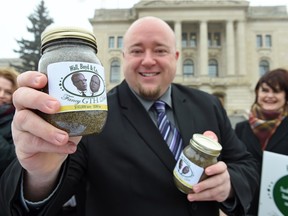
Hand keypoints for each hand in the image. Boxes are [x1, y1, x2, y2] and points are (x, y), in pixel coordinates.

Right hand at [12, 71, 80, 199]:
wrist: (52, 158)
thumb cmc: (61, 130)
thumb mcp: (70, 116)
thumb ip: (77, 106)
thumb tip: (100, 93)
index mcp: (35, 97)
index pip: (25, 81)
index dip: (31, 77)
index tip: (44, 79)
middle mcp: (24, 109)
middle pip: (21, 96)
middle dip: (38, 99)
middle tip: (56, 106)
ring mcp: (20, 127)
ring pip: (25, 120)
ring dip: (47, 129)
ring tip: (64, 137)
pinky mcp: (21, 145)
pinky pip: (32, 142)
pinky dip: (51, 145)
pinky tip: (67, 147)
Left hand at [186, 131, 231, 202]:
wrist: (225, 181)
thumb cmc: (215, 167)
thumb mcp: (214, 156)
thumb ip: (211, 144)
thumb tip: (208, 133)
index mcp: (223, 168)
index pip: (222, 167)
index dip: (215, 169)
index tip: (207, 170)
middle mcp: (225, 178)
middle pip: (216, 182)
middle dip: (205, 185)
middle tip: (194, 187)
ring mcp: (223, 188)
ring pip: (214, 192)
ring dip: (201, 195)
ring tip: (191, 195)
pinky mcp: (220, 195)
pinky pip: (212, 198)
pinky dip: (202, 199)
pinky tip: (193, 198)